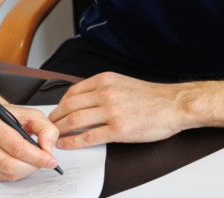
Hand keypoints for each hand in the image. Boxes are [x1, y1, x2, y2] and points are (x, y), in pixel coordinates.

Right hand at [0, 101, 59, 180]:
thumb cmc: (7, 116)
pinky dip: (16, 173)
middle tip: (45, 162)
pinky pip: (1, 177)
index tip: (51, 160)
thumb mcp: (30, 114)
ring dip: (25, 171)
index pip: (16, 146)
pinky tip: (21, 163)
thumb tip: (47, 149)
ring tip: (34, 161)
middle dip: (32, 166)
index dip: (36, 156)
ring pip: (6, 173)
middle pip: (9, 164)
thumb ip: (45, 128)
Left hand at [49, 72, 190, 148]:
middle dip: (55, 119)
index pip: (72, 92)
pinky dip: (73, 142)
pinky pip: (88, 137)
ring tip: (54, 137)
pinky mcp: (118, 130)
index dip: (59, 104)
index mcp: (105, 80)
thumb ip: (102, 88)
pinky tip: (67, 144)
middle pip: (69, 106)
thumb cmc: (152, 97)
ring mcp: (111, 112)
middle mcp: (105, 93)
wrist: (174, 105)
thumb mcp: (122, 83)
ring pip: (74, 121)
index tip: (55, 112)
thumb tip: (83, 99)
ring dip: (60, 131)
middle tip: (49, 127)